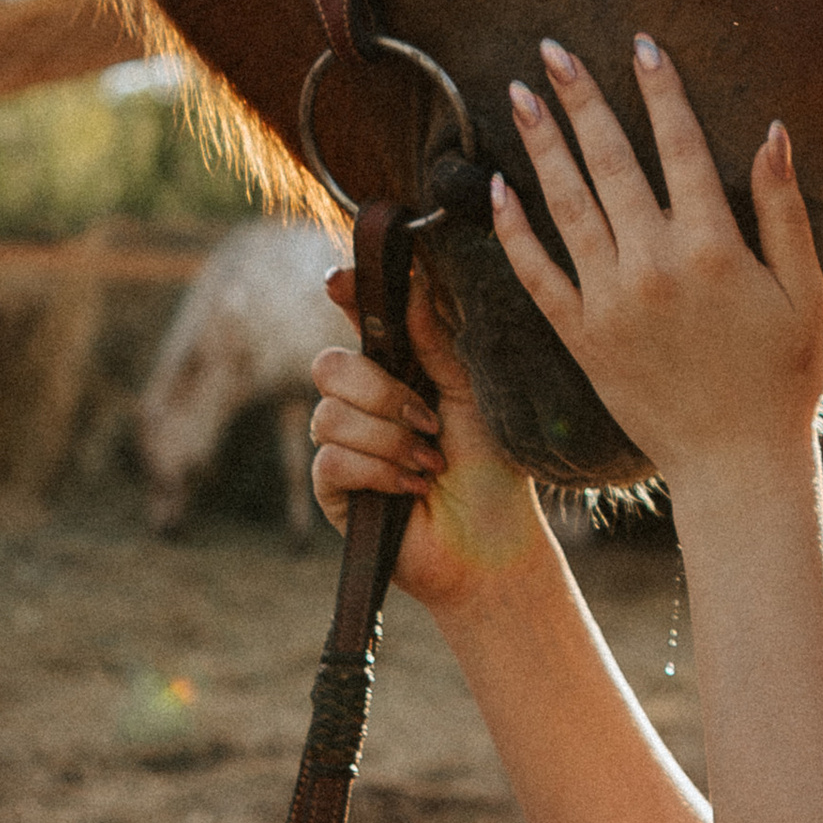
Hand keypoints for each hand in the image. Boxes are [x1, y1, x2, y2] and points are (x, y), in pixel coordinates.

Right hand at [309, 270, 552, 612]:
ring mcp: (343, 446)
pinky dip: (380, 472)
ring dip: (390, 440)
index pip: (359, 325)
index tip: (339, 282)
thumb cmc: (491, 468)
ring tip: (431, 463)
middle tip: (428, 419)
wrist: (493, 542)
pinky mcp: (333, 491)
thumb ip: (436, 342)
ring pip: (330, 415)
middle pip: (329, 366)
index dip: (346, 299)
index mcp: (396, 373)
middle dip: (381, 391)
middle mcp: (362, 405)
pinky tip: (413, 487)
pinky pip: (333, 461)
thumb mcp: (469, 394)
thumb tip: (412, 280)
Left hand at [491, 36, 822, 489]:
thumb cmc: (783, 376)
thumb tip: (771, 132)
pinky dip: (514, 230)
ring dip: (540, 145)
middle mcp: (654, 265)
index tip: (640, 44)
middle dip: (581, 99)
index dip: (660, 91)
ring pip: (566, 205)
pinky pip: (537, 274)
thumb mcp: (804, 290)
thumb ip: (782, 209)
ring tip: (517, 96)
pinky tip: (494, 189)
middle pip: (611, 161)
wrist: (736, 463)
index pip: (680, 147)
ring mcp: (610, 301)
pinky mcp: (581, 337)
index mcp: (713, 247)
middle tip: (551, 49)